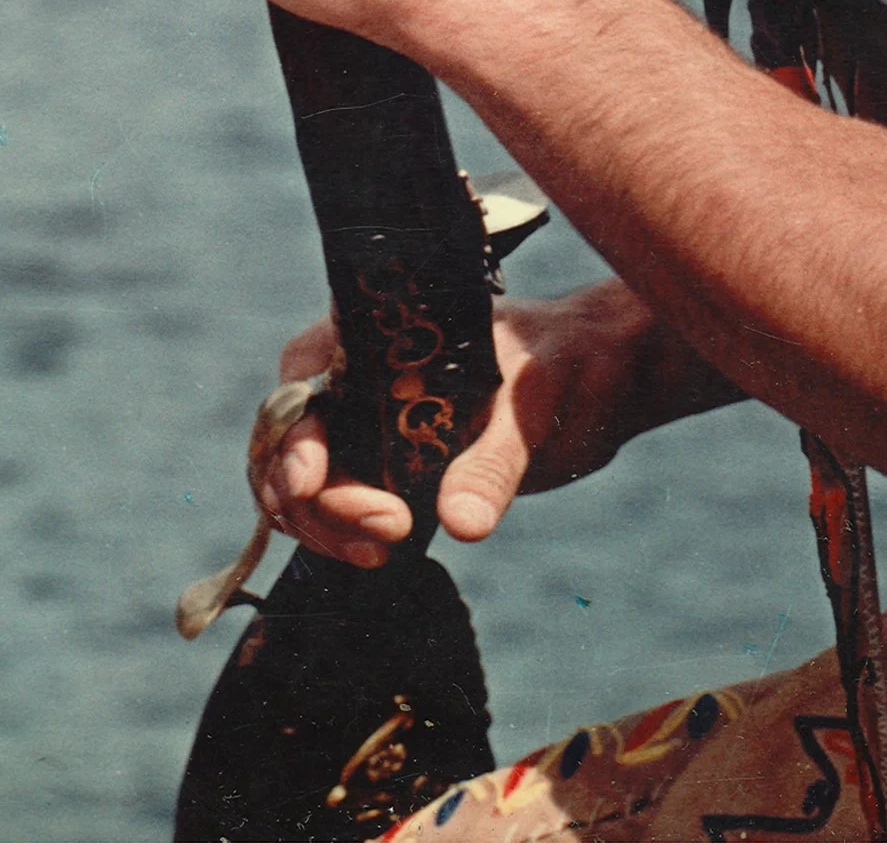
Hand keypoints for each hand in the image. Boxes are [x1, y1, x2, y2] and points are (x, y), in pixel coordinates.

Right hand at [259, 285, 653, 567]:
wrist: (596, 378)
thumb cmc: (562, 364)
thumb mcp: (532, 405)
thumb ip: (494, 460)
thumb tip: (461, 523)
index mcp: (381, 334)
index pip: (305, 375)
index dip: (292, 429)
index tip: (310, 481)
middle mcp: (360, 375)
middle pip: (289, 439)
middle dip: (315, 496)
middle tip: (383, 529)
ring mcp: (367, 423)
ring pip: (302, 480)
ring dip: (325, 523)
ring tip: (382, 548)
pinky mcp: (386, 467)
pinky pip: (334, 503)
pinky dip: (339, 534)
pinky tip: (379, 553)